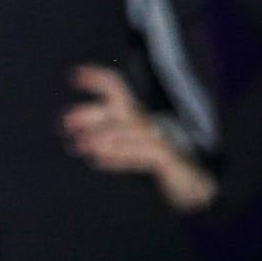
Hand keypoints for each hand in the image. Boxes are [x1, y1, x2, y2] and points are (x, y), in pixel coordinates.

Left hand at [61, 64, 217, 212]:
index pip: (119, 88)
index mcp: (137, 113)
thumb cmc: (157, 160)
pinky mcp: (171, 159)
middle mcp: (149, 121)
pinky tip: (98, 161)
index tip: (73, 75)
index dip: (98, 78)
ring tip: (78, 146)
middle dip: (93, 112)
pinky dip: (121, 156)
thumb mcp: (128, 144)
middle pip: (122, 106)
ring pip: (133, 129)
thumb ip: (106, 134)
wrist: (196, 185)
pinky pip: (145, 153)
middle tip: (65, 124)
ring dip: (104, 136)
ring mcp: (162, 138)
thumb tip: (73, 132)